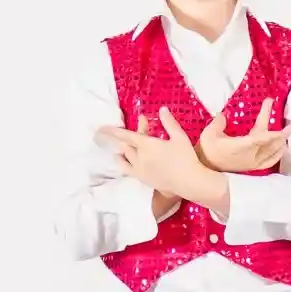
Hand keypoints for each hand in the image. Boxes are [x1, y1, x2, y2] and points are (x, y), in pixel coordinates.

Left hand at [97, 111, 217, 205]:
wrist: (188, 182)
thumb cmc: (186, 157)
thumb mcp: (179, 137)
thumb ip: (169, 123)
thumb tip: (162, 109)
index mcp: (147, 145)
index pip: (125, 135)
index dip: (113, 131)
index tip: (102, 128)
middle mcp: (139, 157)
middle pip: (128, 143)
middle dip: (132, 134)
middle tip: (144, 126)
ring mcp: (139, 169)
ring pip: (126, 155)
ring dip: (125, 147)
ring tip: (125, 142)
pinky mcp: (142, 178)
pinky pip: (126, 169)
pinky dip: (122, 162)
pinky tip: (120, 158)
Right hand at [199, 98, 288, 175]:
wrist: (206, 171)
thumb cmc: (207, 151)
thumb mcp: (209, 134)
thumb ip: (218, 123)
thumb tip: (224, 115)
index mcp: (241, 145)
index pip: (261, 136)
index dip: (269, 125)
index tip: (274, 111)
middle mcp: (251, 155)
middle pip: (270, 142)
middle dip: (281, 132)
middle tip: (290, 124)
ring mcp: (253, 162)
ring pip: (272, 152)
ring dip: (282, 142)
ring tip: (289, 131)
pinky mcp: (252, 167)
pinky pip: (270, 161)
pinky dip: (278, 154)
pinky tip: (283, 149)